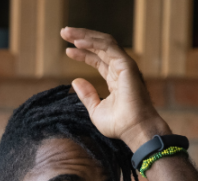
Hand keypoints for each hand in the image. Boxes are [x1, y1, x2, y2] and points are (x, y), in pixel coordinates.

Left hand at [61, 27, 170, 150]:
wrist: (133, 129)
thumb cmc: (119, 124)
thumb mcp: (96, 110)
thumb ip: (87, 95)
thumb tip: (75, 81)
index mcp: (115, 79)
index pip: (98, 60)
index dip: (83, 53)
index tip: (68, 51)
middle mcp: (120, 69)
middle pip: (99, 47)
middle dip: (81, 38)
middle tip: (64, 32)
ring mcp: (124, 66)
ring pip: (103, 43)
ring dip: (84, 35)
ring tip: (66, 32)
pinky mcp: (126, 65)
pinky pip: (108, 47)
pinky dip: (92, 43)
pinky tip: (78, 42)